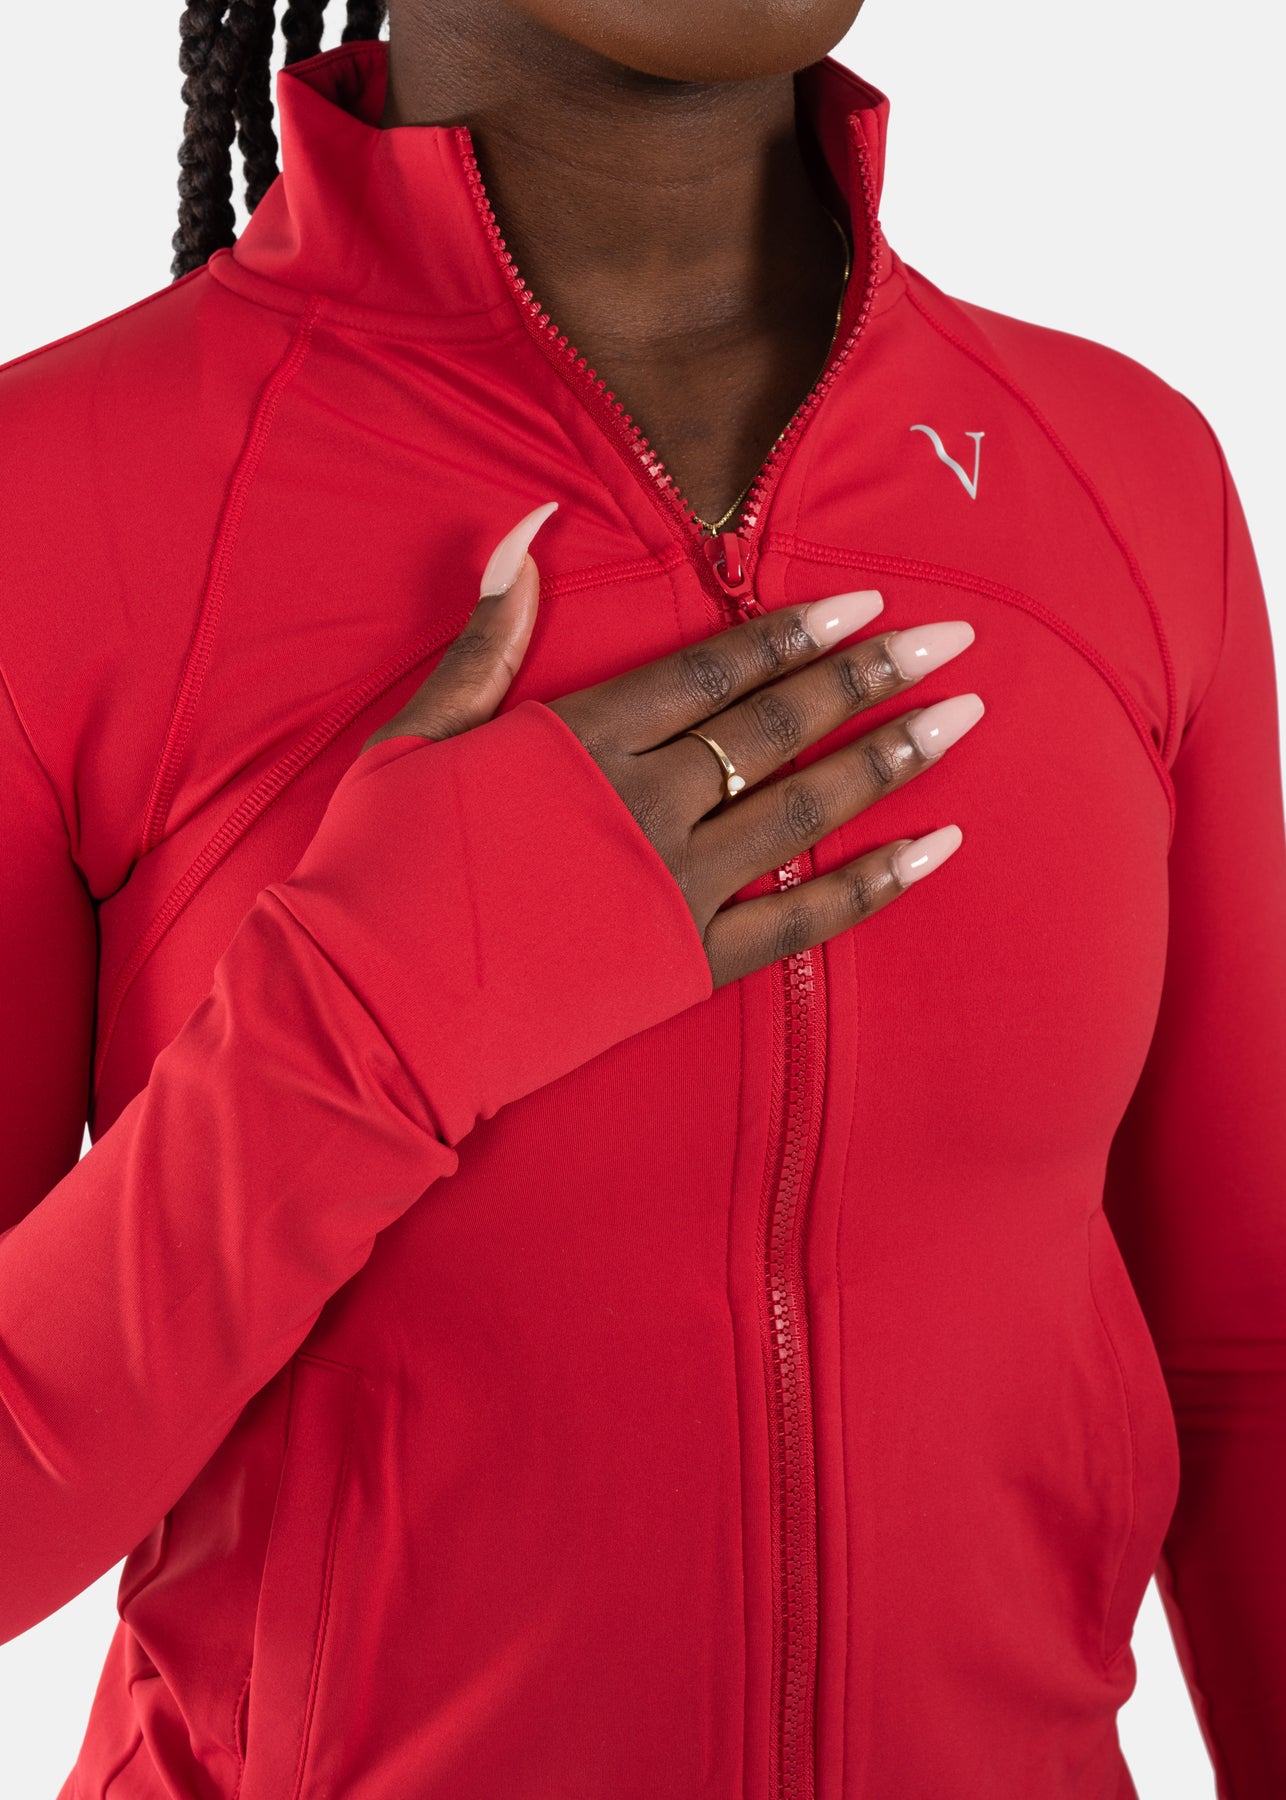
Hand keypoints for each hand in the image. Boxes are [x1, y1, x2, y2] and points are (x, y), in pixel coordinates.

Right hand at [363, 501, 982, 989]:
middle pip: (778, 724)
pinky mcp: (686, 962)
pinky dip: (873, 883)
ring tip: (962, 718)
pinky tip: (937, 848)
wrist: (368, 1013)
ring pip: (805, 807)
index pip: (712, 669)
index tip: (863, 600)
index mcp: (579, 738)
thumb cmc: (377, 871)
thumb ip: (487, 638)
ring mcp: (672, 885)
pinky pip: (800, 919)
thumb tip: (526, 527)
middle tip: (952, 637)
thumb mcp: (415, 737)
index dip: (793, 632)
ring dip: (890, 757)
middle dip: (870, 674)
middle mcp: (643, 801)